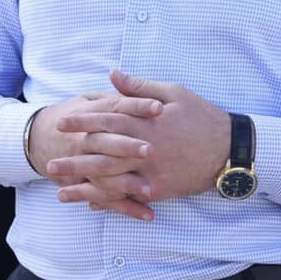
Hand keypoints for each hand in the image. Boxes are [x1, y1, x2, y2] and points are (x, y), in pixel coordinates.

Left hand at [46, 71, 231, 216]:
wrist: (230, 148)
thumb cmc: (201, 116)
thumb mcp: (173, 92)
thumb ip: (139, 87)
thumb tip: (113, 75)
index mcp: (145, 121)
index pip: (106, 120)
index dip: (82, 122)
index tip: (61, 124)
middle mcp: (145, 148)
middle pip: (102, 155)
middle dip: (74, 161)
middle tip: (50, 164)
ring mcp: (151, 171)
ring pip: (111, 181)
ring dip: (84, 188)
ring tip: (60, 192)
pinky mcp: (160, 189)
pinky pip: (130, 196)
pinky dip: (110, 201)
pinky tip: (91, 205)